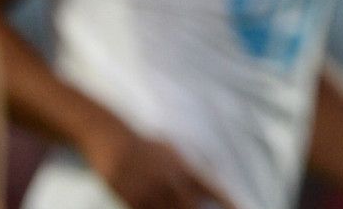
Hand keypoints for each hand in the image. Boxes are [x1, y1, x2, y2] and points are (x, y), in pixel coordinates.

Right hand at [81, 124, 237, 208]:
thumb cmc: (146, 145)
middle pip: (193, 207)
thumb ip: (192, 165)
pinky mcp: (133, 201)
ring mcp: (152, 192)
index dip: (228, 202)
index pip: (213, 188)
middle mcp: (171, 180)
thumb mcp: (174, 149)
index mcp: (184, 166)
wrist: (114, 140)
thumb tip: (212, 176)